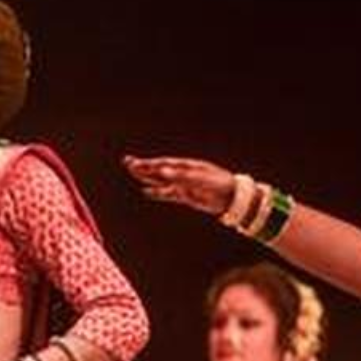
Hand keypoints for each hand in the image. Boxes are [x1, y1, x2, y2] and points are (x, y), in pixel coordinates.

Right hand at [122, 155, 237, 215]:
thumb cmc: (219, 183)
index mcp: (187, 166)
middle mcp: (182, 174)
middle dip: (143, 167)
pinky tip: (145, 190)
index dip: (149, 164)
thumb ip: (180, 176)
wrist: (233, 197)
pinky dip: (156, 193)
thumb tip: (163, 173)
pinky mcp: (185, 196)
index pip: (164, 164)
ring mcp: (183, 185)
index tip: (135, 163)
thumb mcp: (200, 178)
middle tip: (127, 162)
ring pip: (160, 181)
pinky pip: (167, 194)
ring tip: (132, 171)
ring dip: (146, 177)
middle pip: (159, 170)